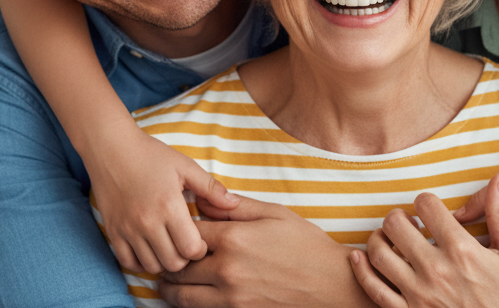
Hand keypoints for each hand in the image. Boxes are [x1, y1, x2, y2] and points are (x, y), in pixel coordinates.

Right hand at [89, 129, 237, 273]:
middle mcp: (147, 222)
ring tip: (169, 246)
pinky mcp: (113, 232)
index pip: (191, 249)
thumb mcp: (185, 166)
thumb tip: (234, 204)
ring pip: (152, 267)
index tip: (200, 239)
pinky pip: (128, 263)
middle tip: (185, 244)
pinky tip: (150, 248)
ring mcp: (128, 230)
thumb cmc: (151, 155)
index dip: (201, 249)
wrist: (113, 149)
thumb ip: (210, 187)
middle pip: (173, 263)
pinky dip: (141, 262)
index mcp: (169, 206)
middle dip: (185, 258)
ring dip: (164, 261)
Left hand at [158, 195, 372, 307]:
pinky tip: (193, 294)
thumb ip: (236, 206)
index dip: (181, 227)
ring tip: (171, 278)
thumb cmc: (306, 244)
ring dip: (171, 286)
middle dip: (171, 258)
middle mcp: (227, 269)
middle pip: (179, 265)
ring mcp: (230, 297)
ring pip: (181, 296)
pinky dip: (190, 304)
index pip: (189, 231)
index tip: (180, 225)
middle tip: (168, 252)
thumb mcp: (275, 213)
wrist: (330, 284)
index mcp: (235, 238)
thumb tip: (206, 200)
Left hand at [351, 173, 498, 307]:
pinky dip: (362, 269)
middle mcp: (435, 270)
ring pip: (378, 252)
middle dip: (400, 216)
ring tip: (392, 240)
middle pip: (395, 224)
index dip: (426, 200)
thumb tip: (498, 178)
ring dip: (380, 238)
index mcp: (461, 250)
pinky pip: (374, 288)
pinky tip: (361, 257)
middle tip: (409, 222)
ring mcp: (418, 294)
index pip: (426, 204)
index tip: (430, 209)